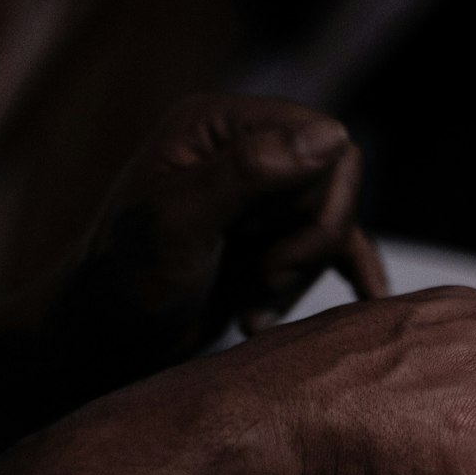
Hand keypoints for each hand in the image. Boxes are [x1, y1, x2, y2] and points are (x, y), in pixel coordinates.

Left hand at [55, 92, 386, 381]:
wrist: (106, 347)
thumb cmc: (128, 281)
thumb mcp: (182, 221)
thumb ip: (251, 172)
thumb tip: (333, 134)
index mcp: (218, 127)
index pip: (319, 135)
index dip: (316, 194)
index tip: (271, 246)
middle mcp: (246, 154)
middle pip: (334, 183)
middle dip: (308, 244)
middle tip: (263, 279)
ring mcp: (263, 203)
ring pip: (334, 226)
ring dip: (300, 276)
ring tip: (251, 308)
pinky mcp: (275, 247)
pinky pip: (337, 253)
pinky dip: (347, 280)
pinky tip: (369, 301)